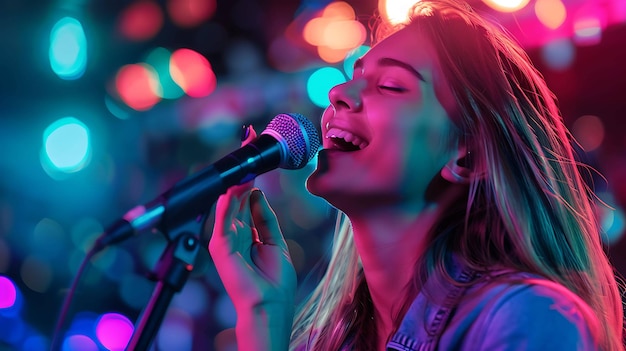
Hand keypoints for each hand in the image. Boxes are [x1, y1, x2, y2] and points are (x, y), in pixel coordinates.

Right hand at [209, 127, 296, 312]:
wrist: (270, 304)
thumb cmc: (274, 280)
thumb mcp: (274, 241)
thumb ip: (264, 217)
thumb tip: (256, 192)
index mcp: (244, 231)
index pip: (244, 195)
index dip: (250, 173)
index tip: (254, 149)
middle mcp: (231, 231)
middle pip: (236, 192)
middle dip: (243, 166)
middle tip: (250, 138)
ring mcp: (224, 238)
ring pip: (230, 201)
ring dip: (237, 178)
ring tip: (246, 156)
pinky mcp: (219, 247)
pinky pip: (221, 220)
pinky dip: (225, 202)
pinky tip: (232, 186)